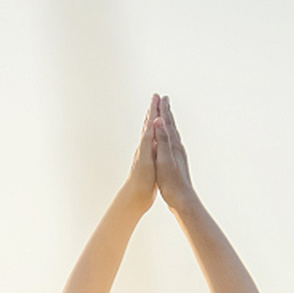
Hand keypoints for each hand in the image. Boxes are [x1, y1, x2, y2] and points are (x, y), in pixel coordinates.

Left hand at [121, 94, 159, 210]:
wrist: (135, 196)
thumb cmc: (142, 179)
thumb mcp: (147, 159)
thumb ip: (149, 141)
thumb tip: (152, 123)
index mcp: (145, 145)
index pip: (150, 123)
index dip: (154, 110)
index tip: (157, 96)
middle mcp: (144, 148)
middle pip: (148, 125)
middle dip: (153, 111)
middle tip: (156, 98)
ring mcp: (146, 155)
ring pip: (150, 134)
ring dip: (153, 122)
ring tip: (156, 114)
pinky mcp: (149, 163)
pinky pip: (153, 144)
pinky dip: (156, 137)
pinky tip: (157, 139)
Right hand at [154, 95, 195, 210]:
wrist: (183, 198)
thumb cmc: (172, 181)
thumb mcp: (164, 159)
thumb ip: (162, 140)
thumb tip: (159, 121)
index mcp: (173, 145)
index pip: (166, 123)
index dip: (162, 110)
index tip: (159, 97)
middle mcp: (177, 147)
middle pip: (171, 125)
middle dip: (166, 112)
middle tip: (164, 99)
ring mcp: (179, 154)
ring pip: (172, 133)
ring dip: (168, 123)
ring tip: (165, 116)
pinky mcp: (178, 162)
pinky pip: (172, 143)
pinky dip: (169, 135)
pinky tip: (169, 140)